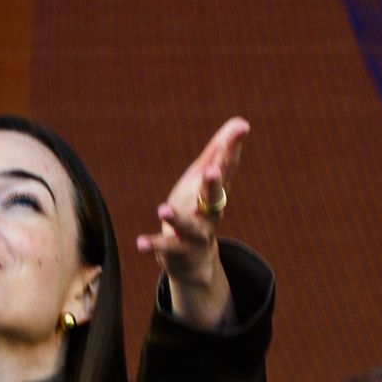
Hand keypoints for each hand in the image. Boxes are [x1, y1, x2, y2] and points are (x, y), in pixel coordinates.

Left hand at [136, 119, 251, 322]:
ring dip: (177, 218)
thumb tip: (241, 122)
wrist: (196, 260)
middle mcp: (210, 213)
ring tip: (162, 209)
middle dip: (213, 184)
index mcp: (216, 192)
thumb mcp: (206, 179)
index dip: (232, 148)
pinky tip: (140, 242)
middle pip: (214, 198)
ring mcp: (195, 233)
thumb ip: (220, 151)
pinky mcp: (177, 249)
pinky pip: (165, 247)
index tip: (241, 128)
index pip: (226, 167)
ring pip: (189, 226)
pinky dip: (153, 245)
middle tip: (212, 170)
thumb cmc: (199, 208)